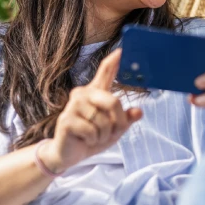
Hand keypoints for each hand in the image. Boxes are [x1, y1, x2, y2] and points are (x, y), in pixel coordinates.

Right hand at [39, 49, 141, 172]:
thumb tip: (139, 112)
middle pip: (113, 101)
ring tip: (94, 136)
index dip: (113, 62)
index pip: (105, 72)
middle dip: (118, 122)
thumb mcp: (114, 129)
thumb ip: (125, 119)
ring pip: (103, 121)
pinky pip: (92, 131)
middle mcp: (84, 94)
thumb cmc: (93, 137)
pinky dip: (93, 140)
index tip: (121, 50)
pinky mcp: (66, 120)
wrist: (69, 154)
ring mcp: (73, 105)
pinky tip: (84, 139)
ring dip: (104, 135)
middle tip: (112, 132)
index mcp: (96, 92)